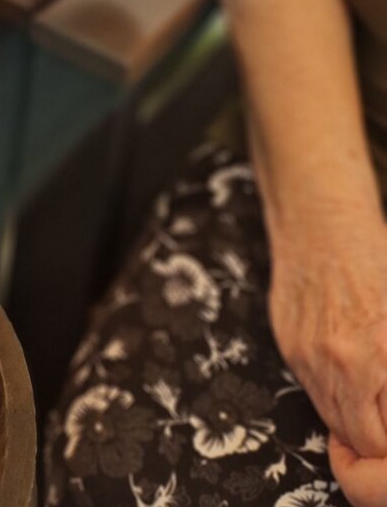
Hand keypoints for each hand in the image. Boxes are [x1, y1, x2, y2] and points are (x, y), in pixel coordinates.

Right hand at [270, 221, 386, 501]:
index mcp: (385, 353)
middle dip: (379, 445)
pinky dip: (334, 402)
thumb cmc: (374, 262)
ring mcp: (315, 356)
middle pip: (366, 440)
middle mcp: (349, 361)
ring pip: (338, 423)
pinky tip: (348, 383)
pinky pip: (316, 396)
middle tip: (386, 430)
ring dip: (357, 427)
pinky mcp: (291, 348)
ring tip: (371, 404)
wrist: (320, 223)